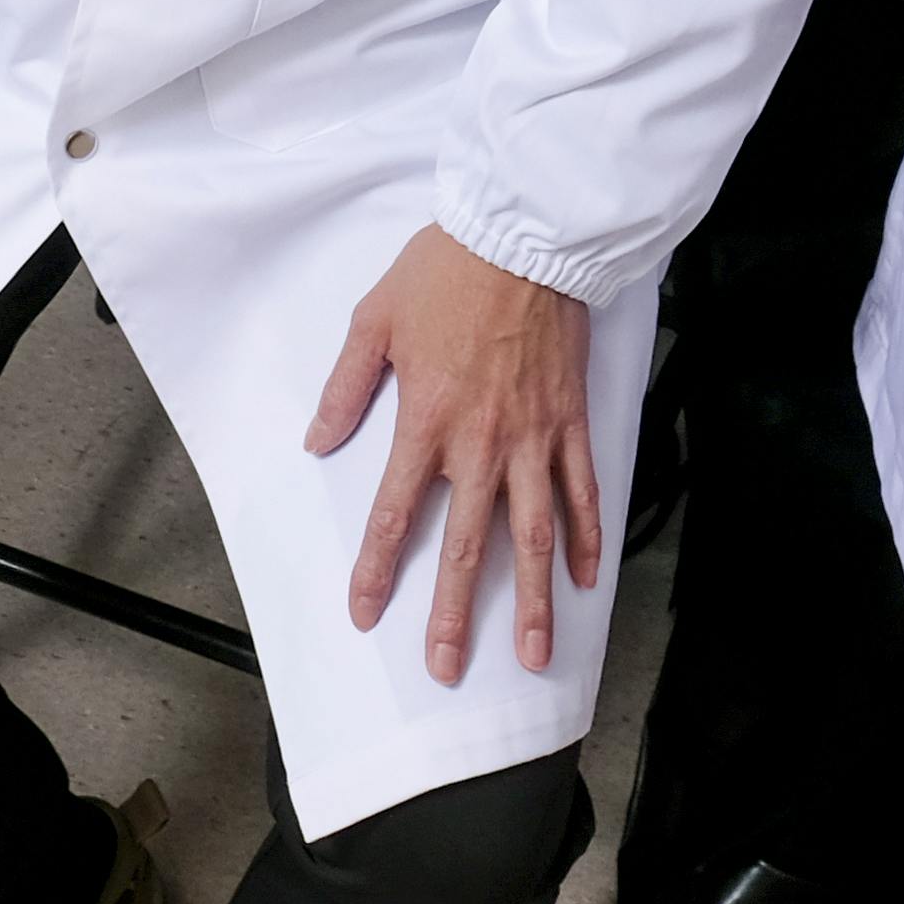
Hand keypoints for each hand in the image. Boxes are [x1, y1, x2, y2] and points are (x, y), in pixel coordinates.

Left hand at [310, 225, 601, 685]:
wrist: (522, 235)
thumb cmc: (445, 271)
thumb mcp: (374, 320)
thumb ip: (346, 388)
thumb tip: (318, 441)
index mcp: (425, 419)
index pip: (396, 513)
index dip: (379, 569)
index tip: (368, 614)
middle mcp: (480, 441)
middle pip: (467, 544)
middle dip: (454, 613)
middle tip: (448, 667)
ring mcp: (532, 437)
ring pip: (534, 534)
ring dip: (532, 599)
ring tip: (534, 653)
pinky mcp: (571, 423)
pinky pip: (582, 491)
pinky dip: (586, 538)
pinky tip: (585, 580)